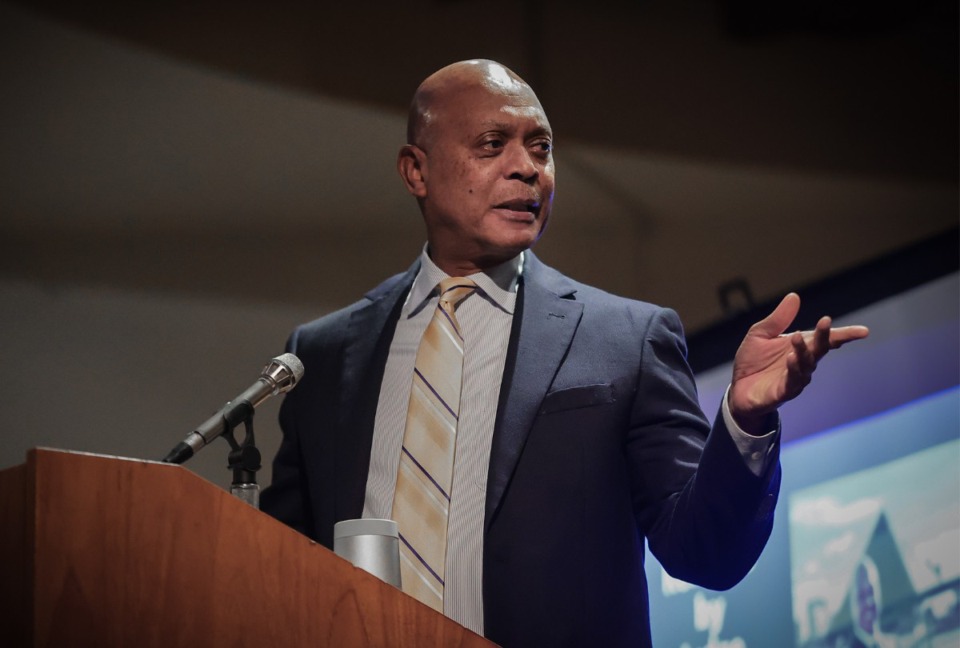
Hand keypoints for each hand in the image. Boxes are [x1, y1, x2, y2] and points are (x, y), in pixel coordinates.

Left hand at [728, 293, 868, 434]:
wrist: (737, 389)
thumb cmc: (753, 361)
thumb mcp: (760, 334)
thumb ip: (778, 319)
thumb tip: (794, 296)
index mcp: (801, 346)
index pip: (827, 339)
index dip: (845, 335)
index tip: (863, 331)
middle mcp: (803, 362)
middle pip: (819, 349)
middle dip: (824, 336)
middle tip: (825, 321)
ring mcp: (795, 378)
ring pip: (806, 364)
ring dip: (803, 351)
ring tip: (797, 337)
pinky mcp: (783, 391)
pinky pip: (792, 381)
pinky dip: (793, 370)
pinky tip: (791, 358)